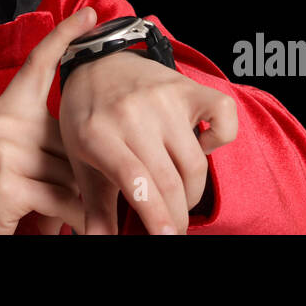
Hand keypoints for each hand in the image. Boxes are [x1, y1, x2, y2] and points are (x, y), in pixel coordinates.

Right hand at [0, 7, 99, 234]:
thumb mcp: (15, 148)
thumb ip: (47, 136)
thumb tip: (96, 139)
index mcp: (8, 107)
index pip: (38, 63)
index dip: (65, 35)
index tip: (89, 16)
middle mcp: (4, 121)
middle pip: (74, 137)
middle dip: (80, 170)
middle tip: (62, 189)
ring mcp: (4, 150)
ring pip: (73, 171)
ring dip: (74, 197)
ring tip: (52, 206)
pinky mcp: (8, 182)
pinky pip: (64, 199)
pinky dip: (73, 217)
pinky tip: (61, 224)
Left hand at [58, 45, 237, 234]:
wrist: (97, 62)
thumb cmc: (88, 118)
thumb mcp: (81, 161)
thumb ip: (95, 208)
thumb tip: (101, 244)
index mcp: (98, 134)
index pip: (136, 182)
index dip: (157, 217)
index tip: (167, 239)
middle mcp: (132, 113)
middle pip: (169, 180)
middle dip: (177, 216)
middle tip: (173, 228)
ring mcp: (163, 98)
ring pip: (195, 162)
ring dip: (192, 190)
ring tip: (178, 194)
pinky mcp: (187, 87)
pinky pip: (224, 116)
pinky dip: (220, 139)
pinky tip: (200, 146)